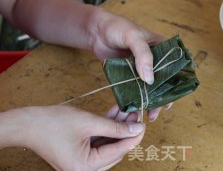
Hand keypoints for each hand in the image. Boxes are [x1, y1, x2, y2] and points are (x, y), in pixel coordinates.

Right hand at [2, 105, 144, 170]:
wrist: (27, 124)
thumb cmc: (53, 124)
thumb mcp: (89, 122)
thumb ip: (115, 127)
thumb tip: (137, 128)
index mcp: (87, 168)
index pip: (119, 151)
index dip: (134, 135)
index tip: (144, 122)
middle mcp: (85, 170)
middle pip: (115, 150)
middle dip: (126, 130)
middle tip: (136, 113)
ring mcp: (82, 163)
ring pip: (108, 145)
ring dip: (117, 127)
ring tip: (126, 110)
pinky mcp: (79, 155)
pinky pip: (98, 142)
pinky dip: (106, 129)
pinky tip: (114, 114)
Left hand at [88, 9, 172, 120]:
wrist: (96, 31)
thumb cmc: (118, 27)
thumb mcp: (133, 37)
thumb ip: (143, 55)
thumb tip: (150, 79)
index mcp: (162, 47)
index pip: (175, 66)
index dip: (177, 82)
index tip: (173, 97)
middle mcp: (155, 60)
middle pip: (164, 81)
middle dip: (164, 96)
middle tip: (161, 109)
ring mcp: (142, 68)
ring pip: (151, 87)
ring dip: (152, 100)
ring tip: (150, 114)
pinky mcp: (130, 75)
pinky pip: (136, 88)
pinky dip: (138, 98)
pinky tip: (138, 108)